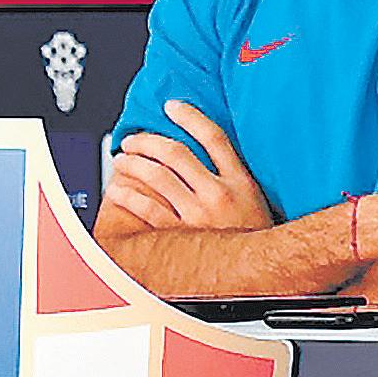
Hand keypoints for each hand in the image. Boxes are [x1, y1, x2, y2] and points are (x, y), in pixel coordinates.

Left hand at [104, 100, 273, 231]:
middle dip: (148, 141)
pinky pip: (149, 210)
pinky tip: (118, 190)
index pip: (213, 137)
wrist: (259, 269)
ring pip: (158, 178)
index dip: (190, 117)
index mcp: (240, 180)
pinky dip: (129, 196)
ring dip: (133, 164)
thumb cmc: (254, 234)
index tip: (172, 106)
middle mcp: (219, 193)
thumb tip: (210, 149)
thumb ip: (235, 174)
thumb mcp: (255, 197)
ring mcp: (199, 214)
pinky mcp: (183, 234)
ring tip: (122, 160)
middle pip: (177, 154)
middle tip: (134, 140)